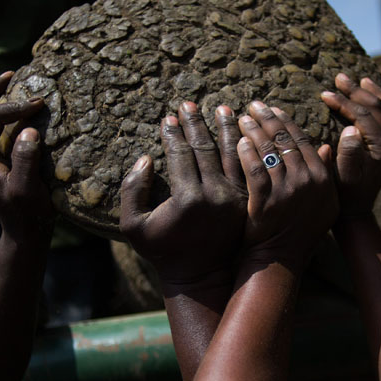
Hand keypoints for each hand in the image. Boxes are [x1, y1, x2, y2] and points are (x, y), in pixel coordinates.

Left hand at [0, 71, 52, 240]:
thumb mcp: (27, 190)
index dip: (14, 107)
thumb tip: (29, 130)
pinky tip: (25, 104)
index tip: (40, 104)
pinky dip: (4, 107)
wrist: (26, 229)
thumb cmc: (28, 212)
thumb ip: (25, 160)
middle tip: (15, 75)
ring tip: (18, 81)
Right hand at [120, 102, 246, 285]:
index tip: (169, 117)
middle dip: (195, 124)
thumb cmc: (162, 252)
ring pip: (232, 153)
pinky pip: (246, 168)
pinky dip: (244, 148)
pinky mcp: (247, 201)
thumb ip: (133, 190)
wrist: (200, 276)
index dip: (173, 134)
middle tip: (188, 103)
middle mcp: (214, 195)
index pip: (180, 154)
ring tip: (222, 108)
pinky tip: (243, 132)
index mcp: (187, 198)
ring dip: (226, 128)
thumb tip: (146, 157)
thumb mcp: (134, 226)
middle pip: (205, 149)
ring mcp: (234, 198)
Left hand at [236, 101, 337, 269]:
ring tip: (241, 118)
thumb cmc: (300, 231)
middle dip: (267, 118)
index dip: (286, 121)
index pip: (302, 140)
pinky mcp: (265, 201)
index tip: (273, 109)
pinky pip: (254, 169)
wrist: (280, 259)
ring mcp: (286, 191)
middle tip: (254, 105)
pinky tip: (238, 141)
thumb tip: (327, 145)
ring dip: (254, 130)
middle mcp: (308, 181)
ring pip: (268, 150)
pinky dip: (246, 152)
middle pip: (284, 140)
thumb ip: (326, 173)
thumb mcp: (324, 203)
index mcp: (322, 178)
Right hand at [321, 74, 380, 217]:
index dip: (343, 103)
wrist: (356, 211)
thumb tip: (351, 127)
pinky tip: (376, 97)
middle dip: (357, 92)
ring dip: (375, 94)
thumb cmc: (344, 193)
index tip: (324, 93)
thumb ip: (347, 153)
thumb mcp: (342, 175)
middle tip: (339, 77)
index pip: (363, 116)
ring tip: (361, 81)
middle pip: (378, 108)